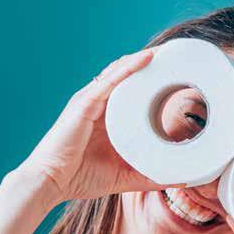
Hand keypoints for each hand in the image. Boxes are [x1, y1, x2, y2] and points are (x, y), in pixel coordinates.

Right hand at [19, 49, 179, 202]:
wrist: (51, 183)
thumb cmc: (81, 178)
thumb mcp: (125, 175)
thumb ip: (151, 175)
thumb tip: (182, 180)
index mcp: (107, 116)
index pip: (131, 89)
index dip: (151, 78)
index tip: (177, 73)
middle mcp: (99, 103)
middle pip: (127, 75)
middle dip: (151, 63)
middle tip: (177, 54)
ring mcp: (90, 100)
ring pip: (120, 71)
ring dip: (144, 59)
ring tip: (168, 50)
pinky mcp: (84, 103)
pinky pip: (110, 80)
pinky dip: (129, 68)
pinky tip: (148, 58)